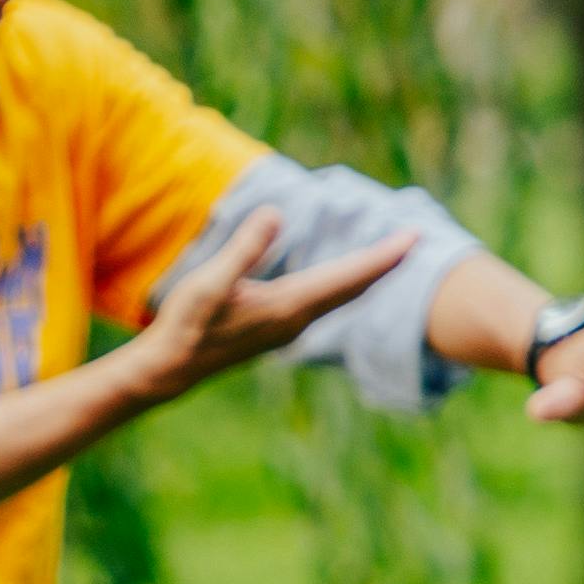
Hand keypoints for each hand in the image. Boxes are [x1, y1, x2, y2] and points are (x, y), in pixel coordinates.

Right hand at [129, 209, 417, 404]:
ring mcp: (288, 327)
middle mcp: (297, 319)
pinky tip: (343, 278)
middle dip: (384, 263)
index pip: (348, 278)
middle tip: (415, 238)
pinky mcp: (277, 328)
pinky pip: (325, 302)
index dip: (382, 257)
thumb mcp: (210, 283)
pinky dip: (344, 284)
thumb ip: (244, 249)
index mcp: (289, 306)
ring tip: (390, 254)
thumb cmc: (186, 326)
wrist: (168, 370)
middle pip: (353, 288)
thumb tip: (274, 213)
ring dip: (367, 274)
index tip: (414, 237)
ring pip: (341, 297)